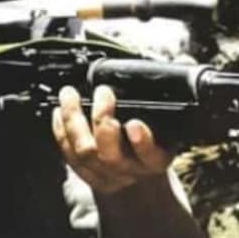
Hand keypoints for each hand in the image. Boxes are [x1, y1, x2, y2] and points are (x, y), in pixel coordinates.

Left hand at [52, 85, 171, 194]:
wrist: (142, 173)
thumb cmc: (157, 139)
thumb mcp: (171, 124)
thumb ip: (173, 97)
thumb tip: (179, 62)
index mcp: (156, 159)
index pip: (151, 155)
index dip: (142, 142)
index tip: (134, 123)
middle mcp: (131, 170)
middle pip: (111, 155)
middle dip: (102, 121)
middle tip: (103, 93)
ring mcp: (107, 175)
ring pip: (85, 152)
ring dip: (75, 121)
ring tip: (70, 95)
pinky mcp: (88, 174)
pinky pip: (69, 156)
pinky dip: (61, 132)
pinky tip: (59, 111)